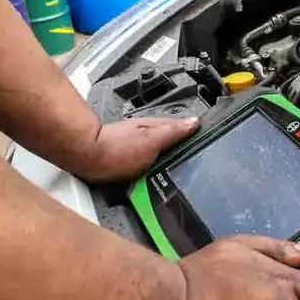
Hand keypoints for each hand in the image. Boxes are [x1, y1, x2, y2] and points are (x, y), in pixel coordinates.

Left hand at [70, 117, 198, 182]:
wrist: (87, 159)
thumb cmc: (117, 149)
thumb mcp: (152, 139)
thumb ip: (174, 132)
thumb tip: (195, 122)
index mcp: (157, 128)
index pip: (184, 128)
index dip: (197, 135)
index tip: (212, 142)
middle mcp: (148, 135)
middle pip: (173, 142)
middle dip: (185, 150)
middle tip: (201, 162)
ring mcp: (138, 147)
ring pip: (162, 153)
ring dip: (172, 160)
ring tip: (185, 172)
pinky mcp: (130, 161)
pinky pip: (152, 163)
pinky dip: (159, 168)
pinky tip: (161, 176)